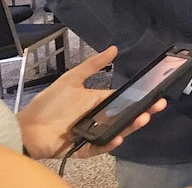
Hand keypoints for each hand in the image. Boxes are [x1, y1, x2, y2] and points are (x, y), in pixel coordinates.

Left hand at [16, 46, 166, 159]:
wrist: (28, 128)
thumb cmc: (50, 103)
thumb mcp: (71, 79)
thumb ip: (92, 65)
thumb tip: (114, 48)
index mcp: (99, 102)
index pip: (124, 101)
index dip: (140, 98)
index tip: (155, 94)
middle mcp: (100, 118)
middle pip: (126, 117)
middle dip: (143, 112)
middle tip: (158, 106)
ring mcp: (94, 134)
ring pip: (118, 131)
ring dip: (131, 127)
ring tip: (142, 119)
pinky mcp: (85, 148)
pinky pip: (101, 147)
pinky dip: (110, 144)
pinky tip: (118, 137)